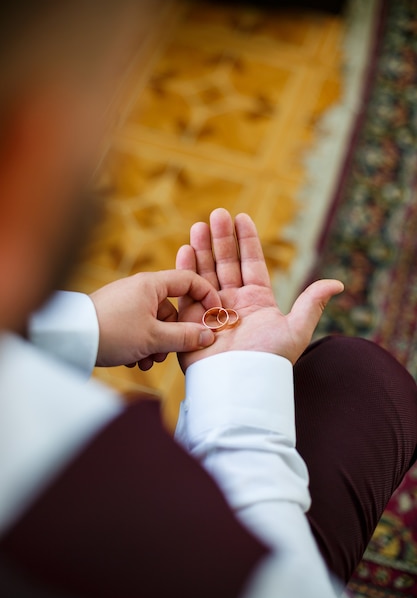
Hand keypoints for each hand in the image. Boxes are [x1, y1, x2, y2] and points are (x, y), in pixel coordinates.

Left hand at [90, 270, 220, 369]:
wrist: (70, 338)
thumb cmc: (113, 332)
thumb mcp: (154, 338)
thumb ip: (185, 337)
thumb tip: (209, 335)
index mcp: (151, 284)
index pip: (189, 281)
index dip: (206, 298)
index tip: (213, 318)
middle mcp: (139, 288)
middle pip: (171, 309)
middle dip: (172, 336)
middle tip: (165, 354)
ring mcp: (126, 301)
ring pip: (154, 323)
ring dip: (155, 345)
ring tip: (144, 362)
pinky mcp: (115, 314)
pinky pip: (138, 327)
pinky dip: (140, 344)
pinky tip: (131, 361)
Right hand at [176, 209, 343, 371]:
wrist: (240, 384)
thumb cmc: (269, 359)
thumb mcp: (297, 329)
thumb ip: (312, 303)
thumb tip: (337, 283)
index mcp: (257, 301)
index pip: (251, 263)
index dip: (247, 240)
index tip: (242, 217)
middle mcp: (233, 302)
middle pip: (226, 262)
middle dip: (221, 238)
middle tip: (217, 213)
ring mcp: (211, 309)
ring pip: (206, 271)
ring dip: (202, 247)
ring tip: (200, 224)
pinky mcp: (191, 320)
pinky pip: (186, 290)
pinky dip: (185, 269)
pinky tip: (185, 248)